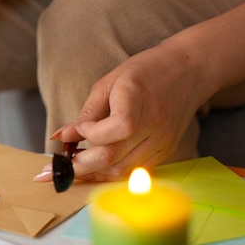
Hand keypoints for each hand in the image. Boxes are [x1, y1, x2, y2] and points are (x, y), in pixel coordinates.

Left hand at [35, 43, 204, 181]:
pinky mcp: (165, 152)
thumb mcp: (108, 84)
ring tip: (73, 166)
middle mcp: (153, 126)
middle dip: (79, 166)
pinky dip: (110, 173)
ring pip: (121, 170)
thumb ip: (86, 114)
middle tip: (56, 167)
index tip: (76, 130)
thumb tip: (60, 137)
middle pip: (113, 157)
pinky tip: (94, 166)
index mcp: (138, 100)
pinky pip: (132, 171)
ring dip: (92, 173)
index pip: (116, 128)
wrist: (188, 71)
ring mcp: (161, 142)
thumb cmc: (145, 72)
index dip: (90, 134)